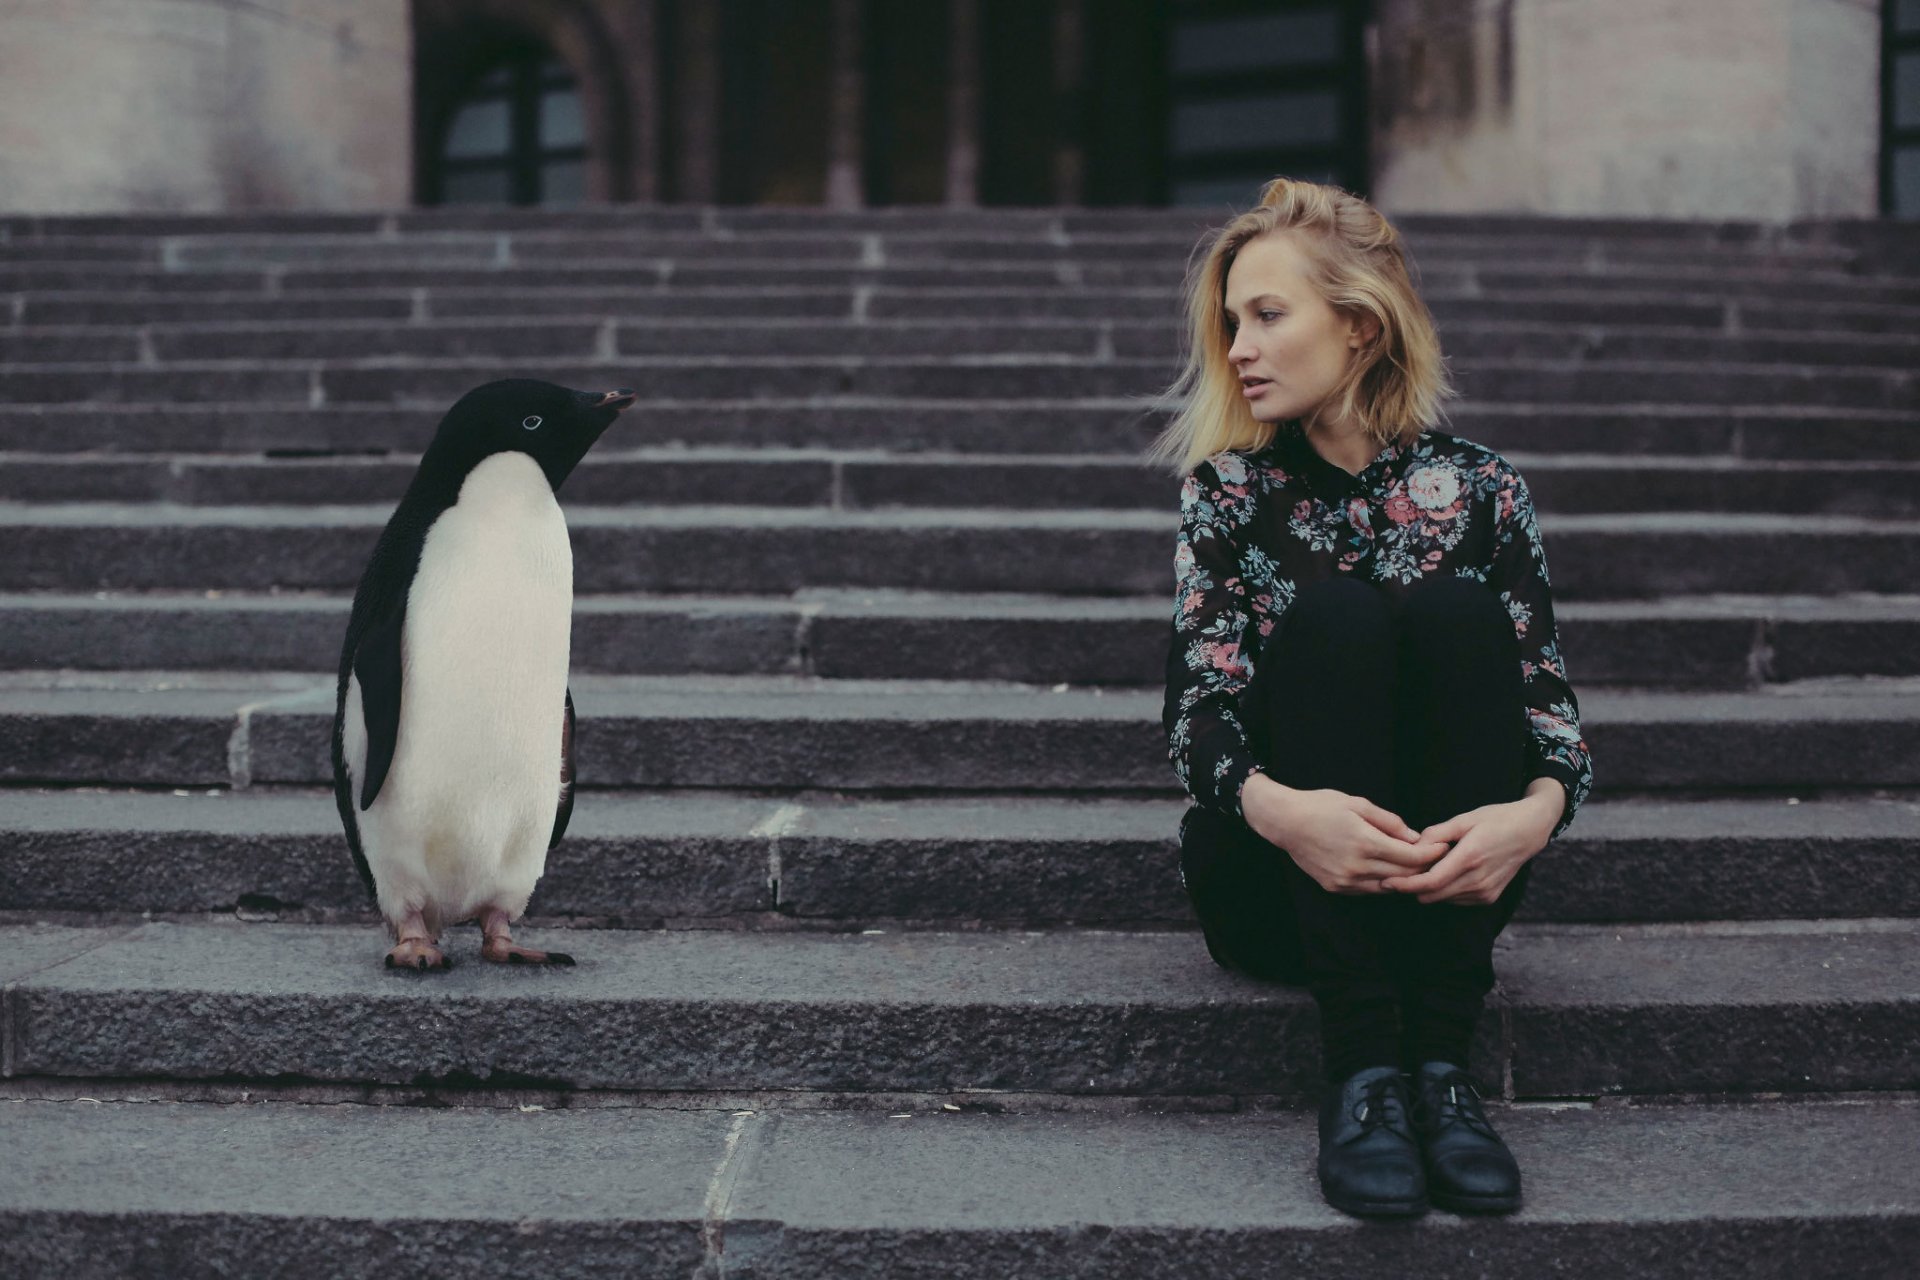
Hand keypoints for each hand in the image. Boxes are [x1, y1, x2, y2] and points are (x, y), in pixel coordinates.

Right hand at [1240, 774, 1448, 894]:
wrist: (1285, 822)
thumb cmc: (1321, 806)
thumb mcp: (1358, 804)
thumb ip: (1390, 821)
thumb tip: (1415, 837)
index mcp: (1365, 842)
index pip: (1411, 857)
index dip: (1431, 853)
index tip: (1443, 846)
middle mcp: (1356, 866)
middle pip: (1404, 876)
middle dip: (1423, 868)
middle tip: (1436, 859)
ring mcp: (1346, 881)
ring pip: (1388, 887)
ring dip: (1405, 879)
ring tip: (1417, 867)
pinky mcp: (1336, 888)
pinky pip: (1369, 890)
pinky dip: (1384, 883)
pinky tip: (1390, 871)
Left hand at [1380, 790, 1560, 904]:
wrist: (1529, 831)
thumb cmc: (1496, 820)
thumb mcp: (1465, 819)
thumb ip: (1437, 833)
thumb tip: (1414, 846)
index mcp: (1470, 857)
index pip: (1431, 881)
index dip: (1406, 885)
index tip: (1387, 882)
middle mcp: (1479, 879)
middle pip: (1433, 894)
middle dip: (1412, 887)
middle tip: (1396, 873)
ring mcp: (1485, 891)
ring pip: (1443, 899)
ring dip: (1428, 888)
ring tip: (1423, 868)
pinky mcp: (1489, 897)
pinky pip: (1456, 899)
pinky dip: (1444, 890)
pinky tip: (1444, 873)